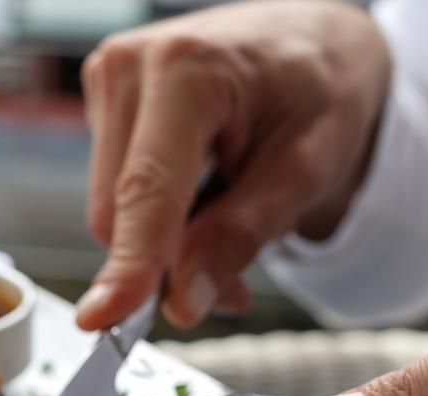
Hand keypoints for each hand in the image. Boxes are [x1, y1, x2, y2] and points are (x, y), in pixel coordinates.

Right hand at [75, 0, 389, 329]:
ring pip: (111, 211)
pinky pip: (116, 194)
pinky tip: (203, 202)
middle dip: (167, 267)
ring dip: (163, 249)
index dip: (129, 263)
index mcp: (188, 69)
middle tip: (234, 289)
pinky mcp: (107, 105)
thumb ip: (239, 237)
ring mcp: (111, 83)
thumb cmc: (321, 89)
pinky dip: (157, 223)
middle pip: (117, 211)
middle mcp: (132, 67)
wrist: (314, 43)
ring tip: (231, 228)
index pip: (147, 189)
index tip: (105, 320)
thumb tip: (182, 299)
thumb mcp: (304, 171)